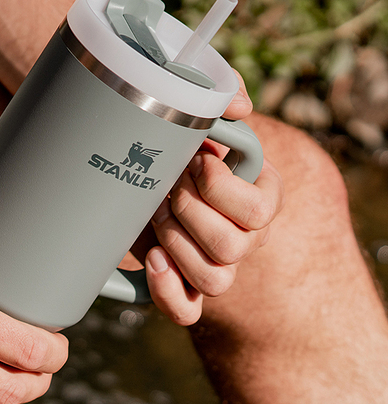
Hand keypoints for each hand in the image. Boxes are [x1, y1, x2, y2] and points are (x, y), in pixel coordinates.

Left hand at [144, 74, 284, 324]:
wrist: (144, 173)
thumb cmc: (177, 146)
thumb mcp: (195, 114)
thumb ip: (220, 94)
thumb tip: (238, 106)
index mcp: (258, 195)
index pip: (259, 209)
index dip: (220, 188)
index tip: (194, 161)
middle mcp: (243, 235)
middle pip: (234, 247)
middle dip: (189, 213)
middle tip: (165, 186)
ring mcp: (216, 264)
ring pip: (215, 279)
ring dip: (176, 244)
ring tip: (153, 215)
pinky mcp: (184, 284)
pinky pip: (188, 310)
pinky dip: (168, 291)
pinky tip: (151, 259)